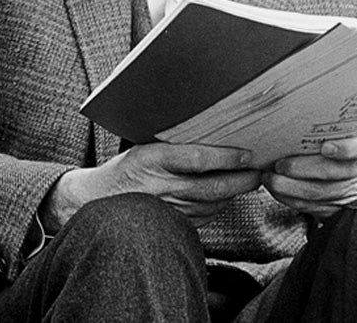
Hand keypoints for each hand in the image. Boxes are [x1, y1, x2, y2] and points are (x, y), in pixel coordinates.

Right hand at [45, 142, 259, 229]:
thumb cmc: (123, 169)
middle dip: (242, 180)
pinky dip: (218, 207)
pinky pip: (204, 218)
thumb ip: (172, 145)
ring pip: (212, 205)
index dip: (227, 157)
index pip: (198, 159)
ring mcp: (166, 210)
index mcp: (152, 159)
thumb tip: (210, 131)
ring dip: (233, 194)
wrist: (95, 200)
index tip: (248, 153)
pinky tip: (225, 197)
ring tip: (249, 181)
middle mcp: (161, 186)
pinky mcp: (171, 225)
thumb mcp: (142, 147)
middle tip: (260, 171)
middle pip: (213, 187)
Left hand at [261, 129, 356, 219]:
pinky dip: (289, 198)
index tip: (325, 147)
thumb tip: (284, 115)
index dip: (346, 148)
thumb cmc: (326, 140)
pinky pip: (311, 206)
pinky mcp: (335, 208)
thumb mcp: (330, 129)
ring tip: (269, 177)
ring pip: (320, 192)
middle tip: (280, 165)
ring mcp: (350, 190)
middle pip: (334, 171)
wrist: (337, 171)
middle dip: (303, 169)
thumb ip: (317, 125)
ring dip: (290, 186)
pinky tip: (274, 189)